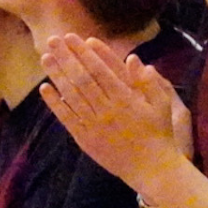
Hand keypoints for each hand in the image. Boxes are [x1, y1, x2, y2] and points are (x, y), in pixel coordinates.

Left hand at [39, 35, 192, 192]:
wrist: (151, 169)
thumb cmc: (159, 134)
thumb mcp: (162, 105)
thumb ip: (148, 82)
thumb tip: (133, 58)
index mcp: (126, 99)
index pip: (101, 70)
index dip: (85, 52)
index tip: (74, 38)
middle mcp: (107, 110)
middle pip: (82, 79)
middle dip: (67, 57)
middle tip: (53, 40)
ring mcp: (94, 125)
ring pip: (71, 96)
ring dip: (57, 76)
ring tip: (45, 58)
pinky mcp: (85, 139)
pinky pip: (67, 118)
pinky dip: (55, 103)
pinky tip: (45, 88)